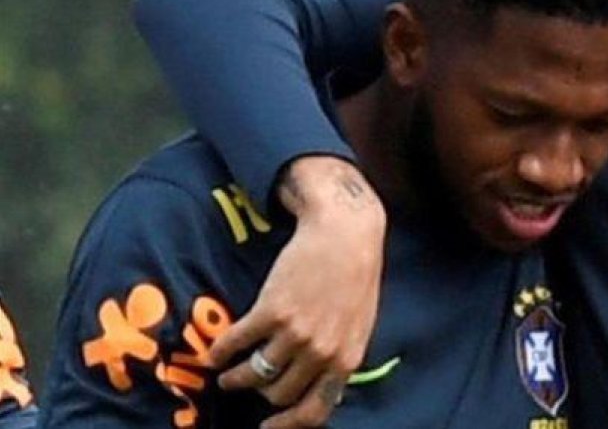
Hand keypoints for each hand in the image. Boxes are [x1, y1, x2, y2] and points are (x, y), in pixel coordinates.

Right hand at [211, 155, 385, 427]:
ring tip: (225, 373)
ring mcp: (296, 334)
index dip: (287, 425)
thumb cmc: (355, 275)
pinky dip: (220, 352)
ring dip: (234, 377)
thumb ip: (339, 355)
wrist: (345, 233)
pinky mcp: (271, 311)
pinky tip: (214, 352)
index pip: (315, 411)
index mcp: (346, 359)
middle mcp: (321, 352)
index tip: (266, 428)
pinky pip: (236, 344)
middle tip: (245, 384)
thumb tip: (320, 384)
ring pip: (254, 374)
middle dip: (259, 392)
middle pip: (277, 394)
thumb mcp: (358, 324)